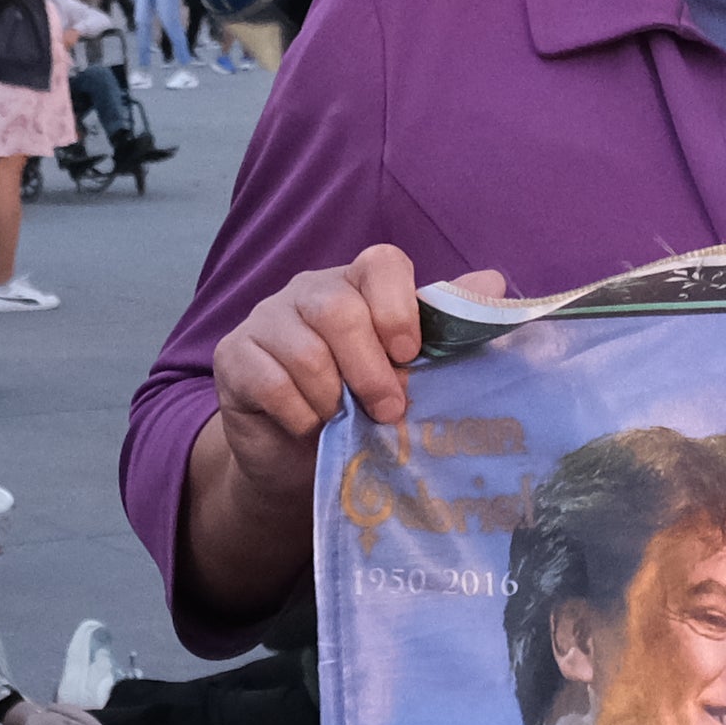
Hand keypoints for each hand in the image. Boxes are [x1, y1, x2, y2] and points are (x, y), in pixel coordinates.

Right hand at [208, 248, 430, 457]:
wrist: (297, 460)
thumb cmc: (358, 408)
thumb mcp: (405, 372)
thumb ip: (444, 327)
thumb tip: (492, 282)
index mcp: (356, 285)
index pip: (380, 264)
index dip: (398, 307)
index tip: (410, 354)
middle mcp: (308, 292)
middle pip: (339, 310)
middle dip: (370, 370)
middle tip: (388, 411)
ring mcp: (265, 319)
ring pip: (306, 353)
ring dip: (333, 401)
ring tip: (342, 422)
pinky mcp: (233, 356)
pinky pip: (272, 384)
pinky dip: (300, 416)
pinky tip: (307, 428)